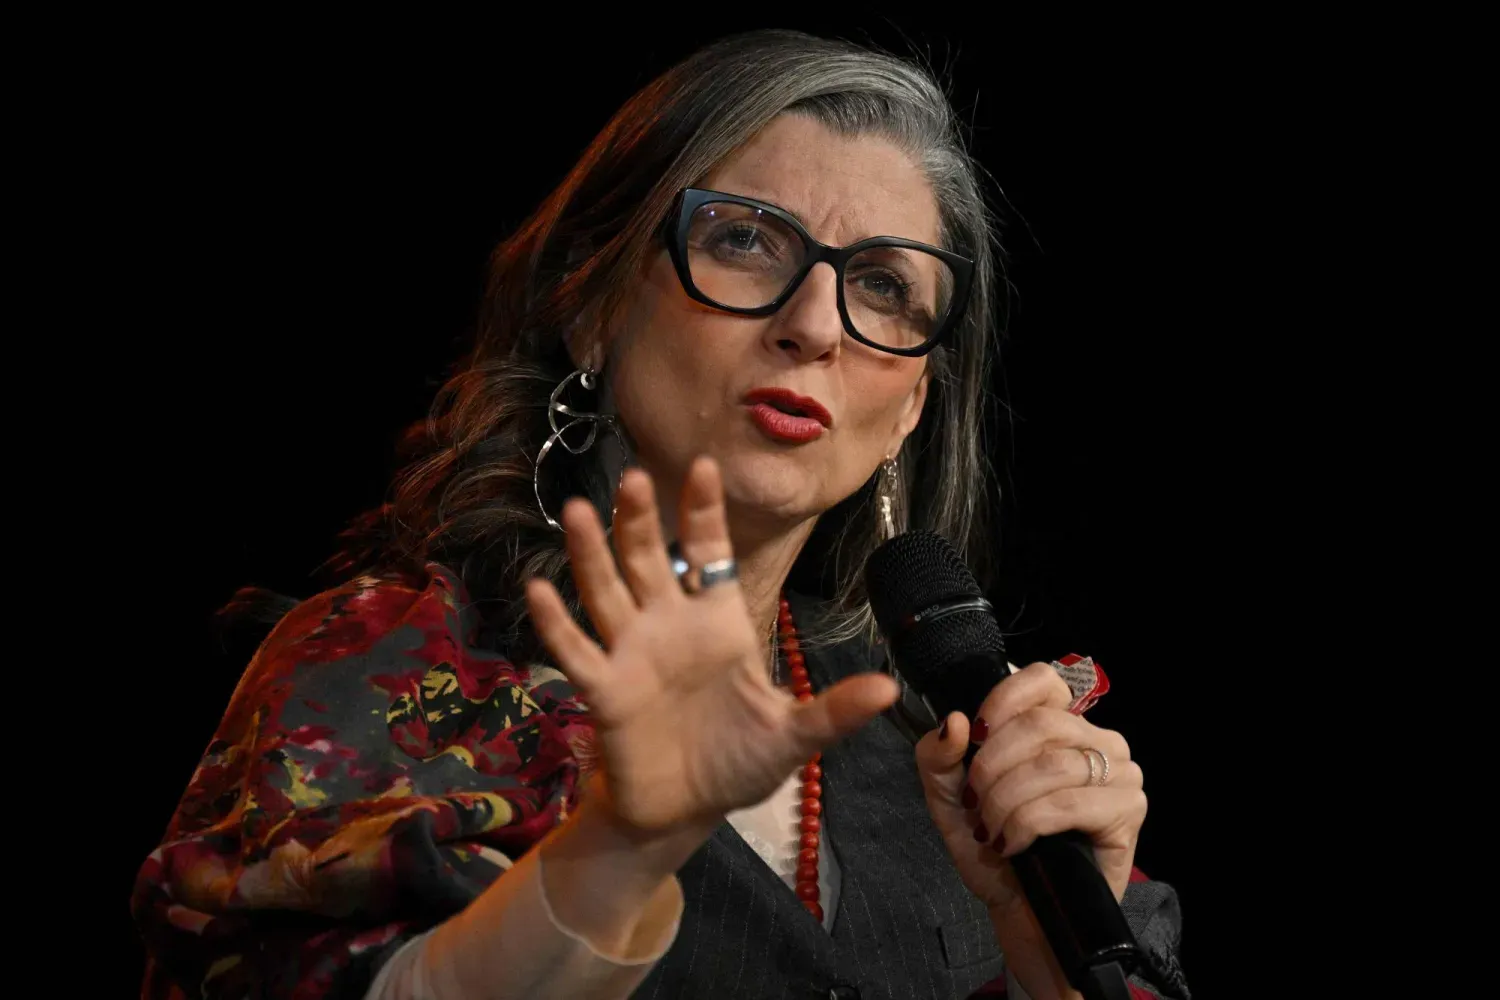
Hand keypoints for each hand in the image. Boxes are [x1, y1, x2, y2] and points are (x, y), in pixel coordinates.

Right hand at [526, 456, 898, 838]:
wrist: (685, 811)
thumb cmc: (736, 762)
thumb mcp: (793, 738)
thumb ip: (833, 711)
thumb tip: (891, 691)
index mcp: (717, 621)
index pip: (710, 554)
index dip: (705, 513)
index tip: (707, 466)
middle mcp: (668, 625)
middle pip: (649, 560)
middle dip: (640, 520)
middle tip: (633, 478)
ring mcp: (632, 653)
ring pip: (607, 592)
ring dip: (590, 555)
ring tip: (575, 512)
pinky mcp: (605, 691)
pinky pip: (577, 651)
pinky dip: (557, 624)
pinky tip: (538, 591)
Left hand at [913, 662, 1145, 922]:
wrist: (1019, 907)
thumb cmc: (993, 845)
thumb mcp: (950, 796)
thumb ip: (939, 755)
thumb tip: (953, 721)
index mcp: (1059, 723)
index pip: (1042, 680)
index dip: (1001, 703)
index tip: (973, 739)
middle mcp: (1097, 740)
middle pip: (1041, 723)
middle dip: (993, 766)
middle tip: (977, 805)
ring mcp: (1119, 772)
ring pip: (1052, 765)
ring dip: (1006, 802)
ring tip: (993, 831)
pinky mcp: (1129, 810)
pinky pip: (1069, 803)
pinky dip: (1029, 824)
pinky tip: (1016, 845)